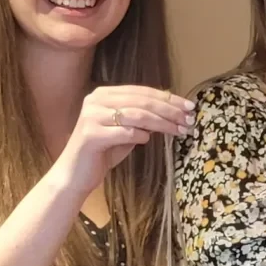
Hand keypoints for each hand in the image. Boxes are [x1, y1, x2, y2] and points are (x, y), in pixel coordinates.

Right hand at [54, 85, 194, 192]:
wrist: (76, 174)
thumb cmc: (104, 151)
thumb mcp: (127, 131)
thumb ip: (144, 118)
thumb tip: (175, 111)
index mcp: (104, 94)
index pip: (142, 91)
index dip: (168, 98)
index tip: (190, 107)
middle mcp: (96, 100)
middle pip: (142, 101)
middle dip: (170, 110)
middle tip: (189, 120)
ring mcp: (92, 116)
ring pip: (137, 115)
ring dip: (162, 123)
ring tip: (179, 131)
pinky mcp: (91, 134)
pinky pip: (125, 132)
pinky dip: (140, 136)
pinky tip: (147, 140)